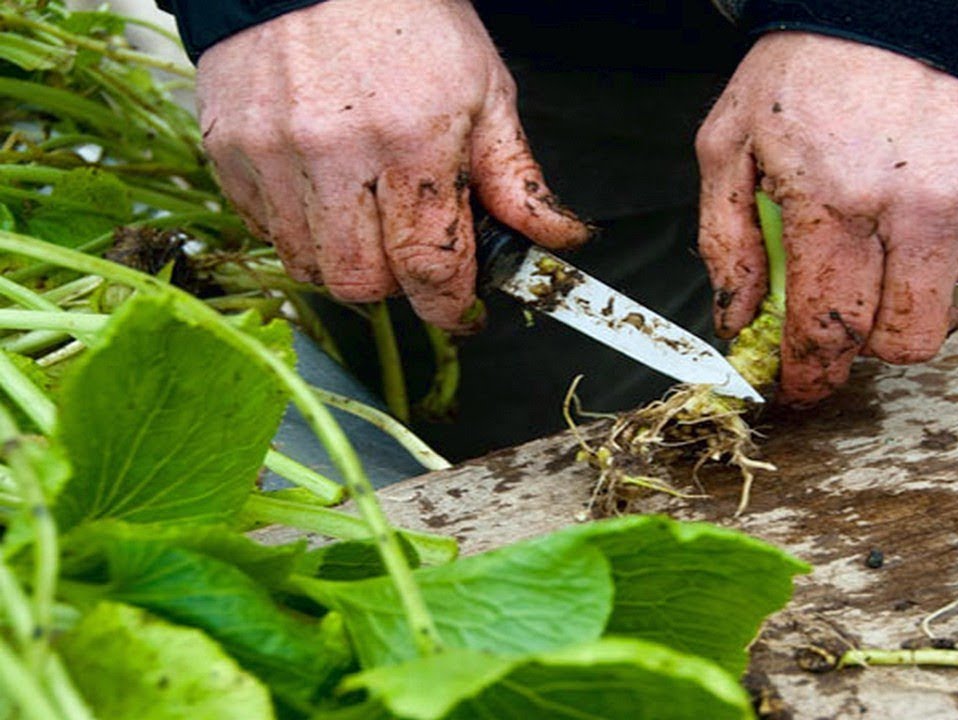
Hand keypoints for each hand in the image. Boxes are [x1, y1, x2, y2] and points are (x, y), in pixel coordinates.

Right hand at [196, 0, 589, 330]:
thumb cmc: (410, 19)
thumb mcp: (485, 91)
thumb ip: (515, 179)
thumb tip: (558, 242)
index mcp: (412, 141)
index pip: (428, 265)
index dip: (449, 306)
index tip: (461, 311)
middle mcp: (334, 154)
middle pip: (361, 282)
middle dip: (397, 286)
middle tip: (414, 254)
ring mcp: (272, 153)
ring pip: (308, 265)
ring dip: (346, 262)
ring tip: (368, 218)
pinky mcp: (228, 150)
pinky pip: (263, 229)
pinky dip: (299, 230)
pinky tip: (324, 191)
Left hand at [696, 33, 957, 402]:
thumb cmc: (805, 66)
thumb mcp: (729, 141)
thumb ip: (725, 239)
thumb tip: (738, 319)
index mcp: (835, 201)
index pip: (829, 327)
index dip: (810, 375)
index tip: (798, 389)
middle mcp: (913, 211)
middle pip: (902, 343)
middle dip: (861, 352)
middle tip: (833, 326)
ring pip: (947, 317)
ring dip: (902, 315)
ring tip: (870, 272)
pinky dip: (935, 270)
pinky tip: (905, 229)